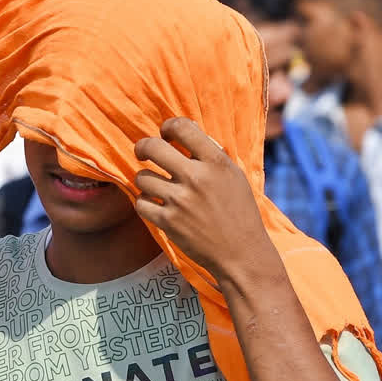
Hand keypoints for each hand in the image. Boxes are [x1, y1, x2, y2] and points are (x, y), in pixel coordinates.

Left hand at [133, 118, 280, 285]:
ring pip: (141, 177)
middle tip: (143, 153)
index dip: (167, 127)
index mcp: (216, 162)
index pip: (182, 127)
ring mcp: (180, 200)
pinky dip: (145, 203)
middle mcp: (196, 178)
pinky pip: (140, 203)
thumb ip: (211, 155)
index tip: (165, 135)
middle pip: (152, 148)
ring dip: (145, 181)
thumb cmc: (239, 213)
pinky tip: (155, 205)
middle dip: (143, 147)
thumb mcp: (234, 176)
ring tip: (155, 186)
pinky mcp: (168, 222)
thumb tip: (186, 134)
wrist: (241, 253)